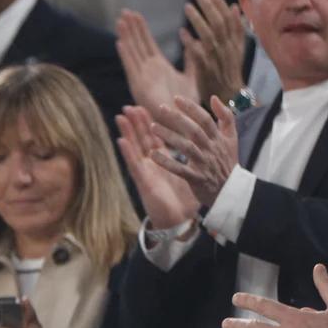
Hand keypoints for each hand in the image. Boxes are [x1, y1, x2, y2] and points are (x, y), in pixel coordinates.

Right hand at [116, 106, 201, 230]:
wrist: (181, 221)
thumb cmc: (186, 200)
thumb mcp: (192, 173)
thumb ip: (196, 157)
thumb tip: (205, 144)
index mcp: (165, 161)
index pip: (156, 137)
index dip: (151, 122)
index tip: (148, 106)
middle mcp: (153, 164)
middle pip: (143, 139)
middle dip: (137, 122)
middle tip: (131, 106)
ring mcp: (147, 172)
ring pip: (135, 148)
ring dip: (128, 132)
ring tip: (121, 116)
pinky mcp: (143, 182)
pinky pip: (134, 166)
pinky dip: (127, 153)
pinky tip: (121, 141)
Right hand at [117, 9, 194, 115]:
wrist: (182, 122)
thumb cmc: (187, 105)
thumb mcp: (192, 77)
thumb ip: (191, 61)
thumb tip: (194, 42)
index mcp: (159, 68)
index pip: (147, 44)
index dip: (141, 29)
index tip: (136, 14)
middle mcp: (147, 71)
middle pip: (137, 45)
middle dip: (131, 28)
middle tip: (125, 11)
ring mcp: (142, 78)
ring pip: (133, 53)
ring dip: (126, 37)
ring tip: (121, 20)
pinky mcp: (139, 87)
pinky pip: (131, 68)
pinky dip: (126, 56)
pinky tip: (120, 43)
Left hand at [150, 97, 239, 209]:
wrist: (232, 191)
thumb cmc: (228, 162)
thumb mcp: (232, 138)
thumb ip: (226, 117)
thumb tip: (213, 97)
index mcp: (219, 139)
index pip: (205, 119)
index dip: (191, 108)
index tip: (176, 98)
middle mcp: (211, 149)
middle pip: (194, 131)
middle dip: (177, 118)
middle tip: (160, 107)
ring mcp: (204, 164)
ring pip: (186, 147)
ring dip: (169, 136)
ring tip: (152, 127)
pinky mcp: (196, 178)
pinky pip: (180, 169)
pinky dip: (167, 162)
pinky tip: (153, 154)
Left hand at [182, 0, 246, 103]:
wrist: (229, 96)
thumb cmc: (229, 70)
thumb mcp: (237, 47)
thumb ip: (236, 28)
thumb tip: (235, 6)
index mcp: (236, 42)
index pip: (229, 17)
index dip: (219, 2)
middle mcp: (228, 48)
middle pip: (219, 23)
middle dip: (209, 6)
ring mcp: (218, 59)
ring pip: (209, 35)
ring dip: (198, 20)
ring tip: (187, 6)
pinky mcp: (207, 70)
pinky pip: (198, 54)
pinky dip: (190, 42)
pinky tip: (181, 32)